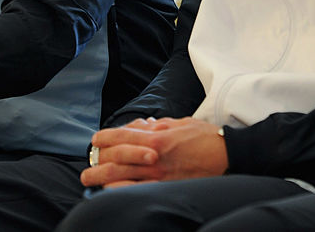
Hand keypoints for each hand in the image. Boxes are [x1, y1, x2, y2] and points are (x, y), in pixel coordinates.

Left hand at [80, 116, 227, 188]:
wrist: (226, 155)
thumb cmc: (205, 137)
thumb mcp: (179, 122)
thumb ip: (157, 125)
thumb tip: (140, 126)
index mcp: (156, 137)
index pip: (121, 136)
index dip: (104, 137)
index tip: (95, 139)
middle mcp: (153, 156)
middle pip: (116, 157)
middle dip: (97, 160)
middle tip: (88, 164)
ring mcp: (158, 175)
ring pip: (121, 175)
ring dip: (101, 177)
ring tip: (89, 179)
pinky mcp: (165, 188)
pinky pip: (137, 191)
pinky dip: (119, 190)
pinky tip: (109, 190)